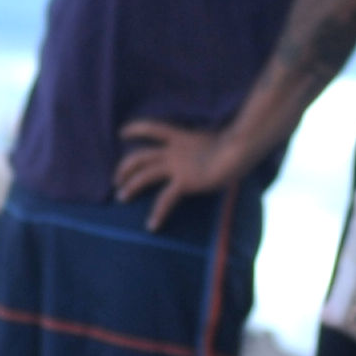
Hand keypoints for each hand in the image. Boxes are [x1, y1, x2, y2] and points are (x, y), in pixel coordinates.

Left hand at [115, 117, 254, 231]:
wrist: (238, 150)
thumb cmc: (236, 145)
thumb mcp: (216, 141)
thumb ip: (206, 148)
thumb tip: (213, 153)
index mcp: (181, 137)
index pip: (152, 128)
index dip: (135, 129)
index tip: (121, 133)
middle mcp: (174, 150)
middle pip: (140, 156)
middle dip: (124, 168)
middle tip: (117, 180)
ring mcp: (177, 166)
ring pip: (144, 175)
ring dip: (130, 187)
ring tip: (121, 198)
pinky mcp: (184, 181)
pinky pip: (165, 200)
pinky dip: (157, 214)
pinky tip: (152, 226)